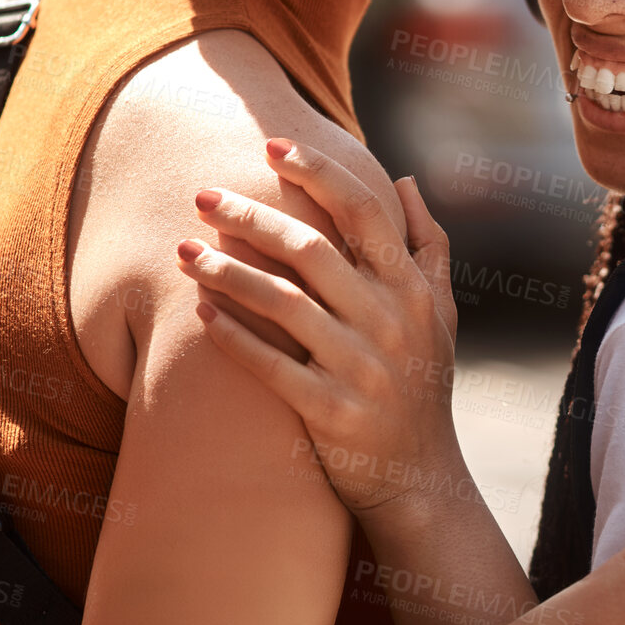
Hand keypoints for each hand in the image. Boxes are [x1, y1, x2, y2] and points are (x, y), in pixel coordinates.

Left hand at [177, 139, 463, 516]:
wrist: (420, 480)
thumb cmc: (423, 383)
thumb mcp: (441, 312)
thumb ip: (427, 243)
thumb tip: (405, 180)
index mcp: (412, 288)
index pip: (363, 211)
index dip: (317, 172)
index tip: (272, 144)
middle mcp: (390, 321)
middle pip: (311, 248)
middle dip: (250, 216)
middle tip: (201, 194)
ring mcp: (362, 368)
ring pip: (283, 304)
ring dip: (227, 272)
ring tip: (183, 250)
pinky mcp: (331, 413)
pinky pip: (271, 367)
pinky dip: (232, 337)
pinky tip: (199, 311)